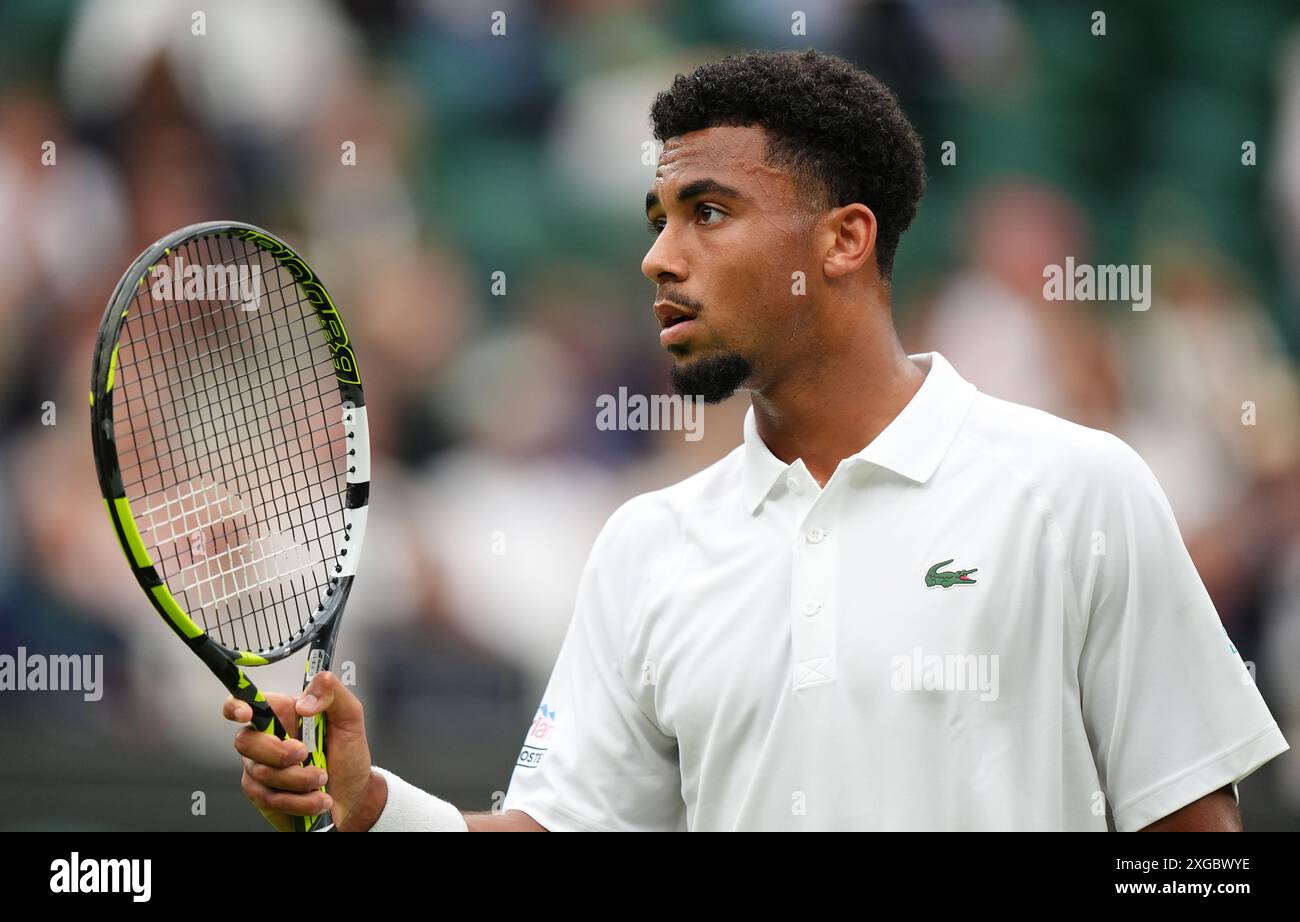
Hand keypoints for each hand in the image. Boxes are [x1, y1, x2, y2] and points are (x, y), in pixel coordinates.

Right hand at [224, 671, 373, 830]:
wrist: (354, 793)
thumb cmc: (347, 752)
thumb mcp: (349, 715)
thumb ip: (332, 692)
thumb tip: (304, 702)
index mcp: (282, 713)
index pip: (244, 703)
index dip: (236, 706)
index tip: (247, 714)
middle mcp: (266, 739)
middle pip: (245, 742)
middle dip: (279, 753)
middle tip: (305, 754)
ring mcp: (261, 768)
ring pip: (262, 773)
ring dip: (300, 780)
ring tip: (322, 778)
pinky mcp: (264, 795)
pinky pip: (270, 799)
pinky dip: (300, 801)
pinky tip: (318, 797)